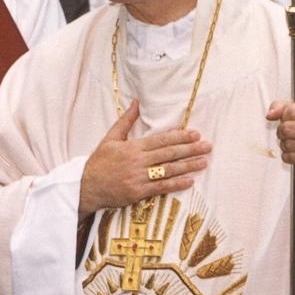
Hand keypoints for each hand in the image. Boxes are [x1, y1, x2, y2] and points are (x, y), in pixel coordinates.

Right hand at [80, 100, 210, 216]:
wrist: (86, 185)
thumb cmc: (99, 161)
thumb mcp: (110, 138)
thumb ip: (125, 120)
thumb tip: (136, 102)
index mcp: (132, 147)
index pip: (161, 140)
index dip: (179, 136)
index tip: (195, 133)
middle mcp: (137, 161)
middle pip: (168, 154)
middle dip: (190, 149)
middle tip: (207, 145)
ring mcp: (138, 177)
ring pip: (168, 170)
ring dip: (188, 166)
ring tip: (203, 162)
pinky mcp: (138, 192)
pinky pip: (161, 187)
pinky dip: (176, 184)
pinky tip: (190, 181)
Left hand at [266, 99, 294, 187]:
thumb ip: (281, 106)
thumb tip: (270, 114)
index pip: (290, 111)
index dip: (284, 116)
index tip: (289, 119)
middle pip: (286, 128)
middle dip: (282, 131)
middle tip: (289, 133)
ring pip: (287, 144)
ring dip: (285, 145)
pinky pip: (290, 157)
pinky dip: (288, 156)